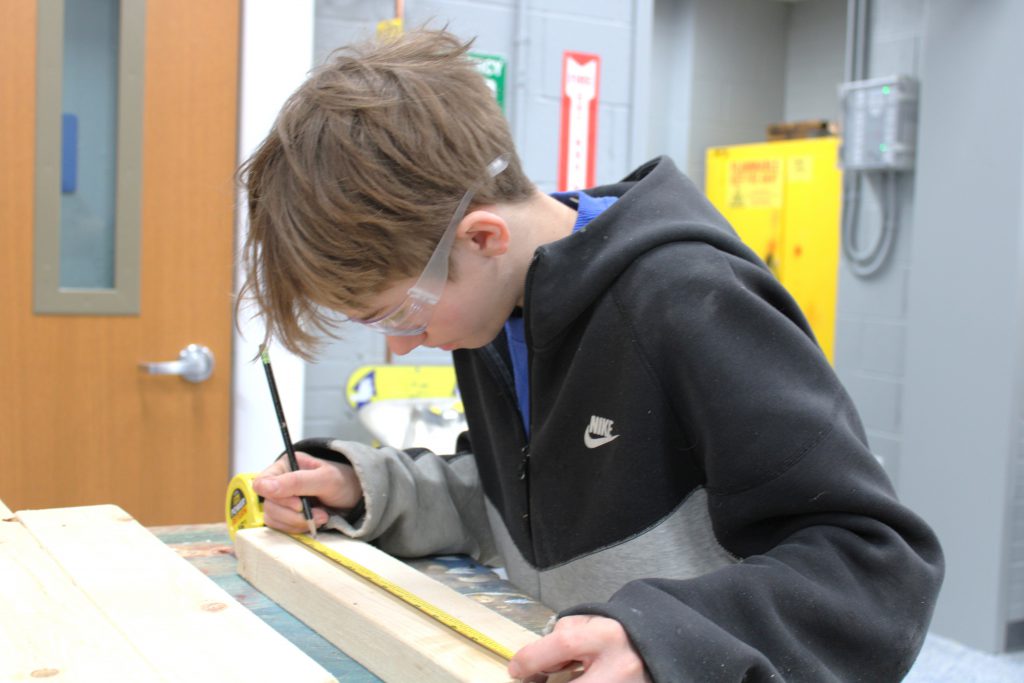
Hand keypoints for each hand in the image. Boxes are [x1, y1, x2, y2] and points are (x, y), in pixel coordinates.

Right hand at [251, 451, 362, 532]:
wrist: (357, 498)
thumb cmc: (343, 482)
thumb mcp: (324, 479)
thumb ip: (295, 482)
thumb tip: (262, 486)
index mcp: (285, 466)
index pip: (261, 483)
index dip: (277, 497)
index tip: (299, 504)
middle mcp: (279, 482)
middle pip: (268, 505)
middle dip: (294, 514)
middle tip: (319, 513)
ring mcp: (282, 501)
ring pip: (273, 518)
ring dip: (298, 523)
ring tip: (322, 517)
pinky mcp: (286, 516)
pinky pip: (281, 527)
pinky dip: (298, 529)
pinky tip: (316, 522)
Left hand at [508, 615, 650, 682]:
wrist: (655, 649)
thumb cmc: (615, 634)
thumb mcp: (590, 623)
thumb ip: (563, 636)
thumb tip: (534, 663)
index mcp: (608, 636)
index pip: (563, 644)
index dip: (532, 658)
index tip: (515, 669)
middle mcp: (619, 666)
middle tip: (532, 681)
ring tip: (553, 679)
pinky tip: (574, 681)